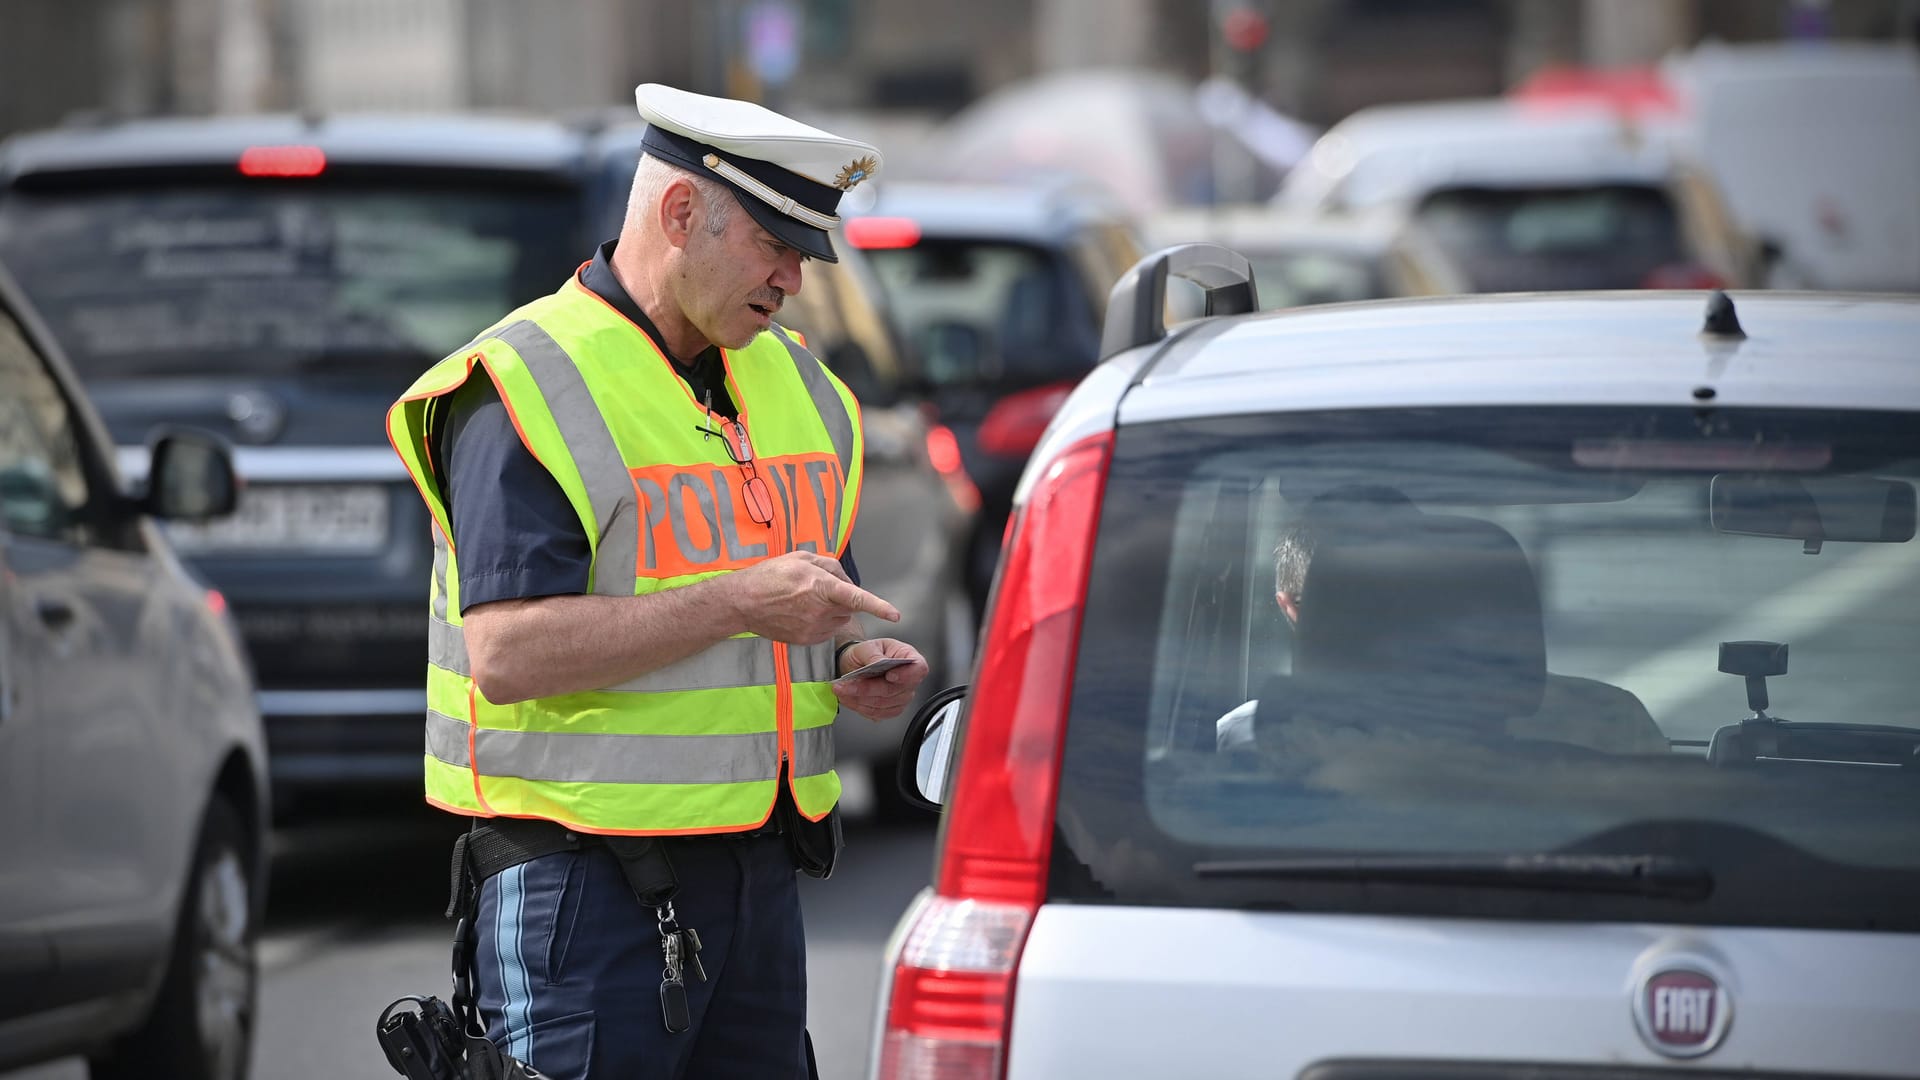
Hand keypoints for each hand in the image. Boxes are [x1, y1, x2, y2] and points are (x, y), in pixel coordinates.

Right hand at [727, 551, 899, 645]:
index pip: (857, 598)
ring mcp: (814, 628)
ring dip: (832, 610)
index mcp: (821, 587)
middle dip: (841, 597)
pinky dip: (821, 621)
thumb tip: (845, 580)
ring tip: (804, 600)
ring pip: (839, 619)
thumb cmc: (770, 576)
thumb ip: (829, 566)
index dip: (879, 606)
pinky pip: (827, 630)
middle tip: (816, 586)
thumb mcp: (801, 558)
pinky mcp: (807, 640)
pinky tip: (800, 612)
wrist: (743, 602)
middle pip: (848, 606)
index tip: (895, 615)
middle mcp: (820, 610)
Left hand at [831, 638, 927, 719]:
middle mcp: (909, 680)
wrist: (857, 663)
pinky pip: (877, 713)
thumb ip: (874, 655)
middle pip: (894, 691)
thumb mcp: (868, 646)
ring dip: (859, 699)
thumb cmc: (867, 652)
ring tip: (842, 690)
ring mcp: (902, 697)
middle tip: (847, 684)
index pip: (919, 669)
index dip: (906, 675)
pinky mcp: (890, 709)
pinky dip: (859, 707)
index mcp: (910, 658)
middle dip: (867, 689)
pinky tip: (848, 698)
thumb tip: (879, 662)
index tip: (889, 676)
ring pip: (883, 704)